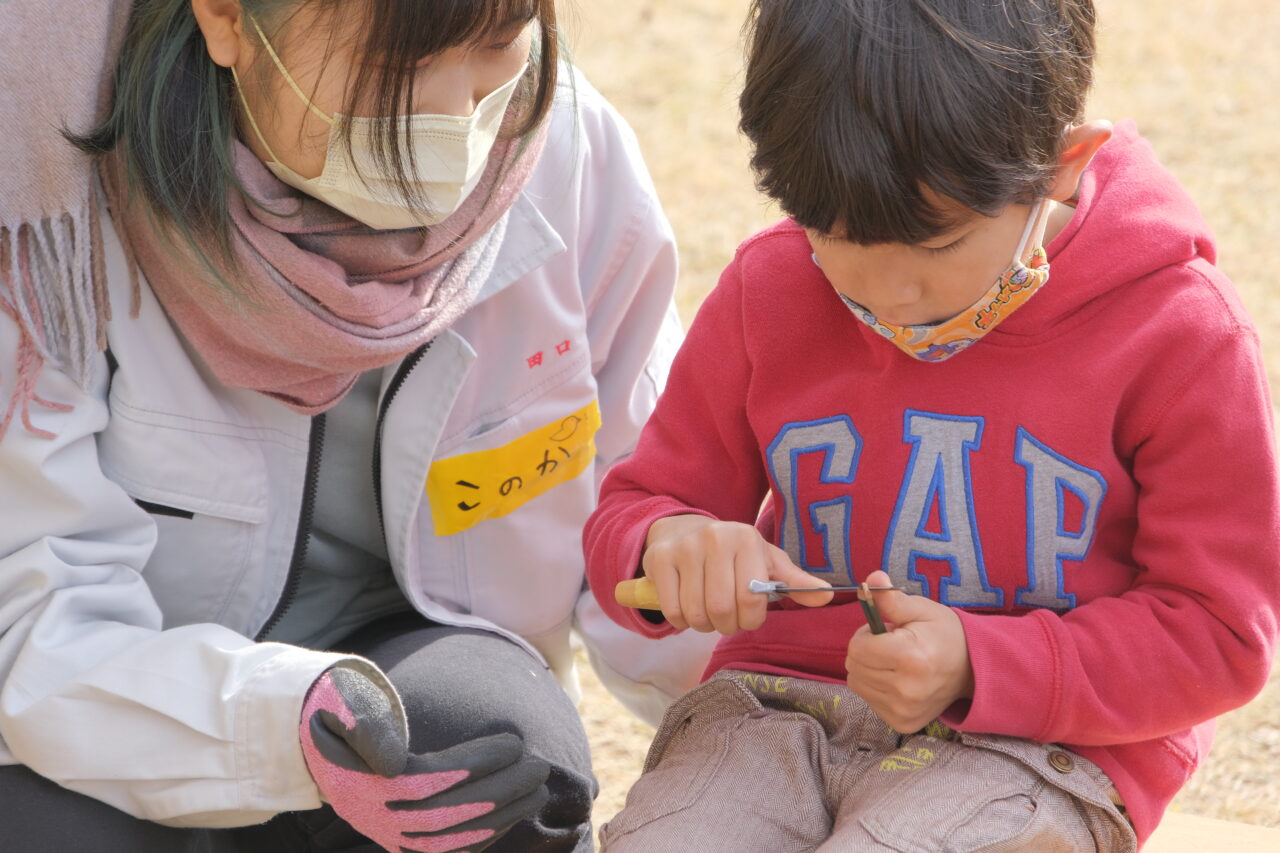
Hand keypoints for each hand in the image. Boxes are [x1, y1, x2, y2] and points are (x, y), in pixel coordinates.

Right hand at [300, 667, 549, 852]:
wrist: (319, 746)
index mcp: (366, 784)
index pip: (434, 778)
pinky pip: (451, 850)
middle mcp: (379, 817)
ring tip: (540, 790)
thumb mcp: (341, 704)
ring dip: (504, 816)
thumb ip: (365, 726)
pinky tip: (516, 814)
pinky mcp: (403, 844)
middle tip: (540, 765)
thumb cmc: (338, 712)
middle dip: (504, 790)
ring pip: (457, 836)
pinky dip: (486, 836)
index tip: (515, 743)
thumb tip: (394, 762)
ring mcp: (391, 835)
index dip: (479, 762)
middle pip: (452, 811)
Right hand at [641, 514, 833, 633]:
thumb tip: (828, 597)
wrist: (682, 529)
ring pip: (696, 613)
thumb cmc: (732, 552)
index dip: (750, 619)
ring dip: (704, 625)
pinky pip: (673, 611)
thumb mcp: (765, 561)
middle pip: (722, 609)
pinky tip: (687, 607)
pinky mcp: (658, 560)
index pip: (751, 598)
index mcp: (746, 538)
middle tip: (726, 617)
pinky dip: (681, 621)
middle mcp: (714, 538)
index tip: (747, 616)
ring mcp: (683, 548)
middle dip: (726, 624)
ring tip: (707, 611)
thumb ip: (794, 582)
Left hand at [844, 571, 974, 732]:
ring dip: (868, 670)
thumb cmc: (944, 634)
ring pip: (857, 684)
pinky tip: (897, 679)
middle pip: (853, 666)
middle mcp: (906, 689)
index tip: (885, 630)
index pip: (857, 648)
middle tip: (890, 645)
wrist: (972, 669)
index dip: (865, 634)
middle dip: (865, 651)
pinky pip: (869, 700)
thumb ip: (892, 598)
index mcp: (911, 657)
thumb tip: (872, 578)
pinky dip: (876, 687)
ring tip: (894, 661)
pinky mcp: (902, 723)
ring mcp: (904, 710)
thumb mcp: (921, 610)